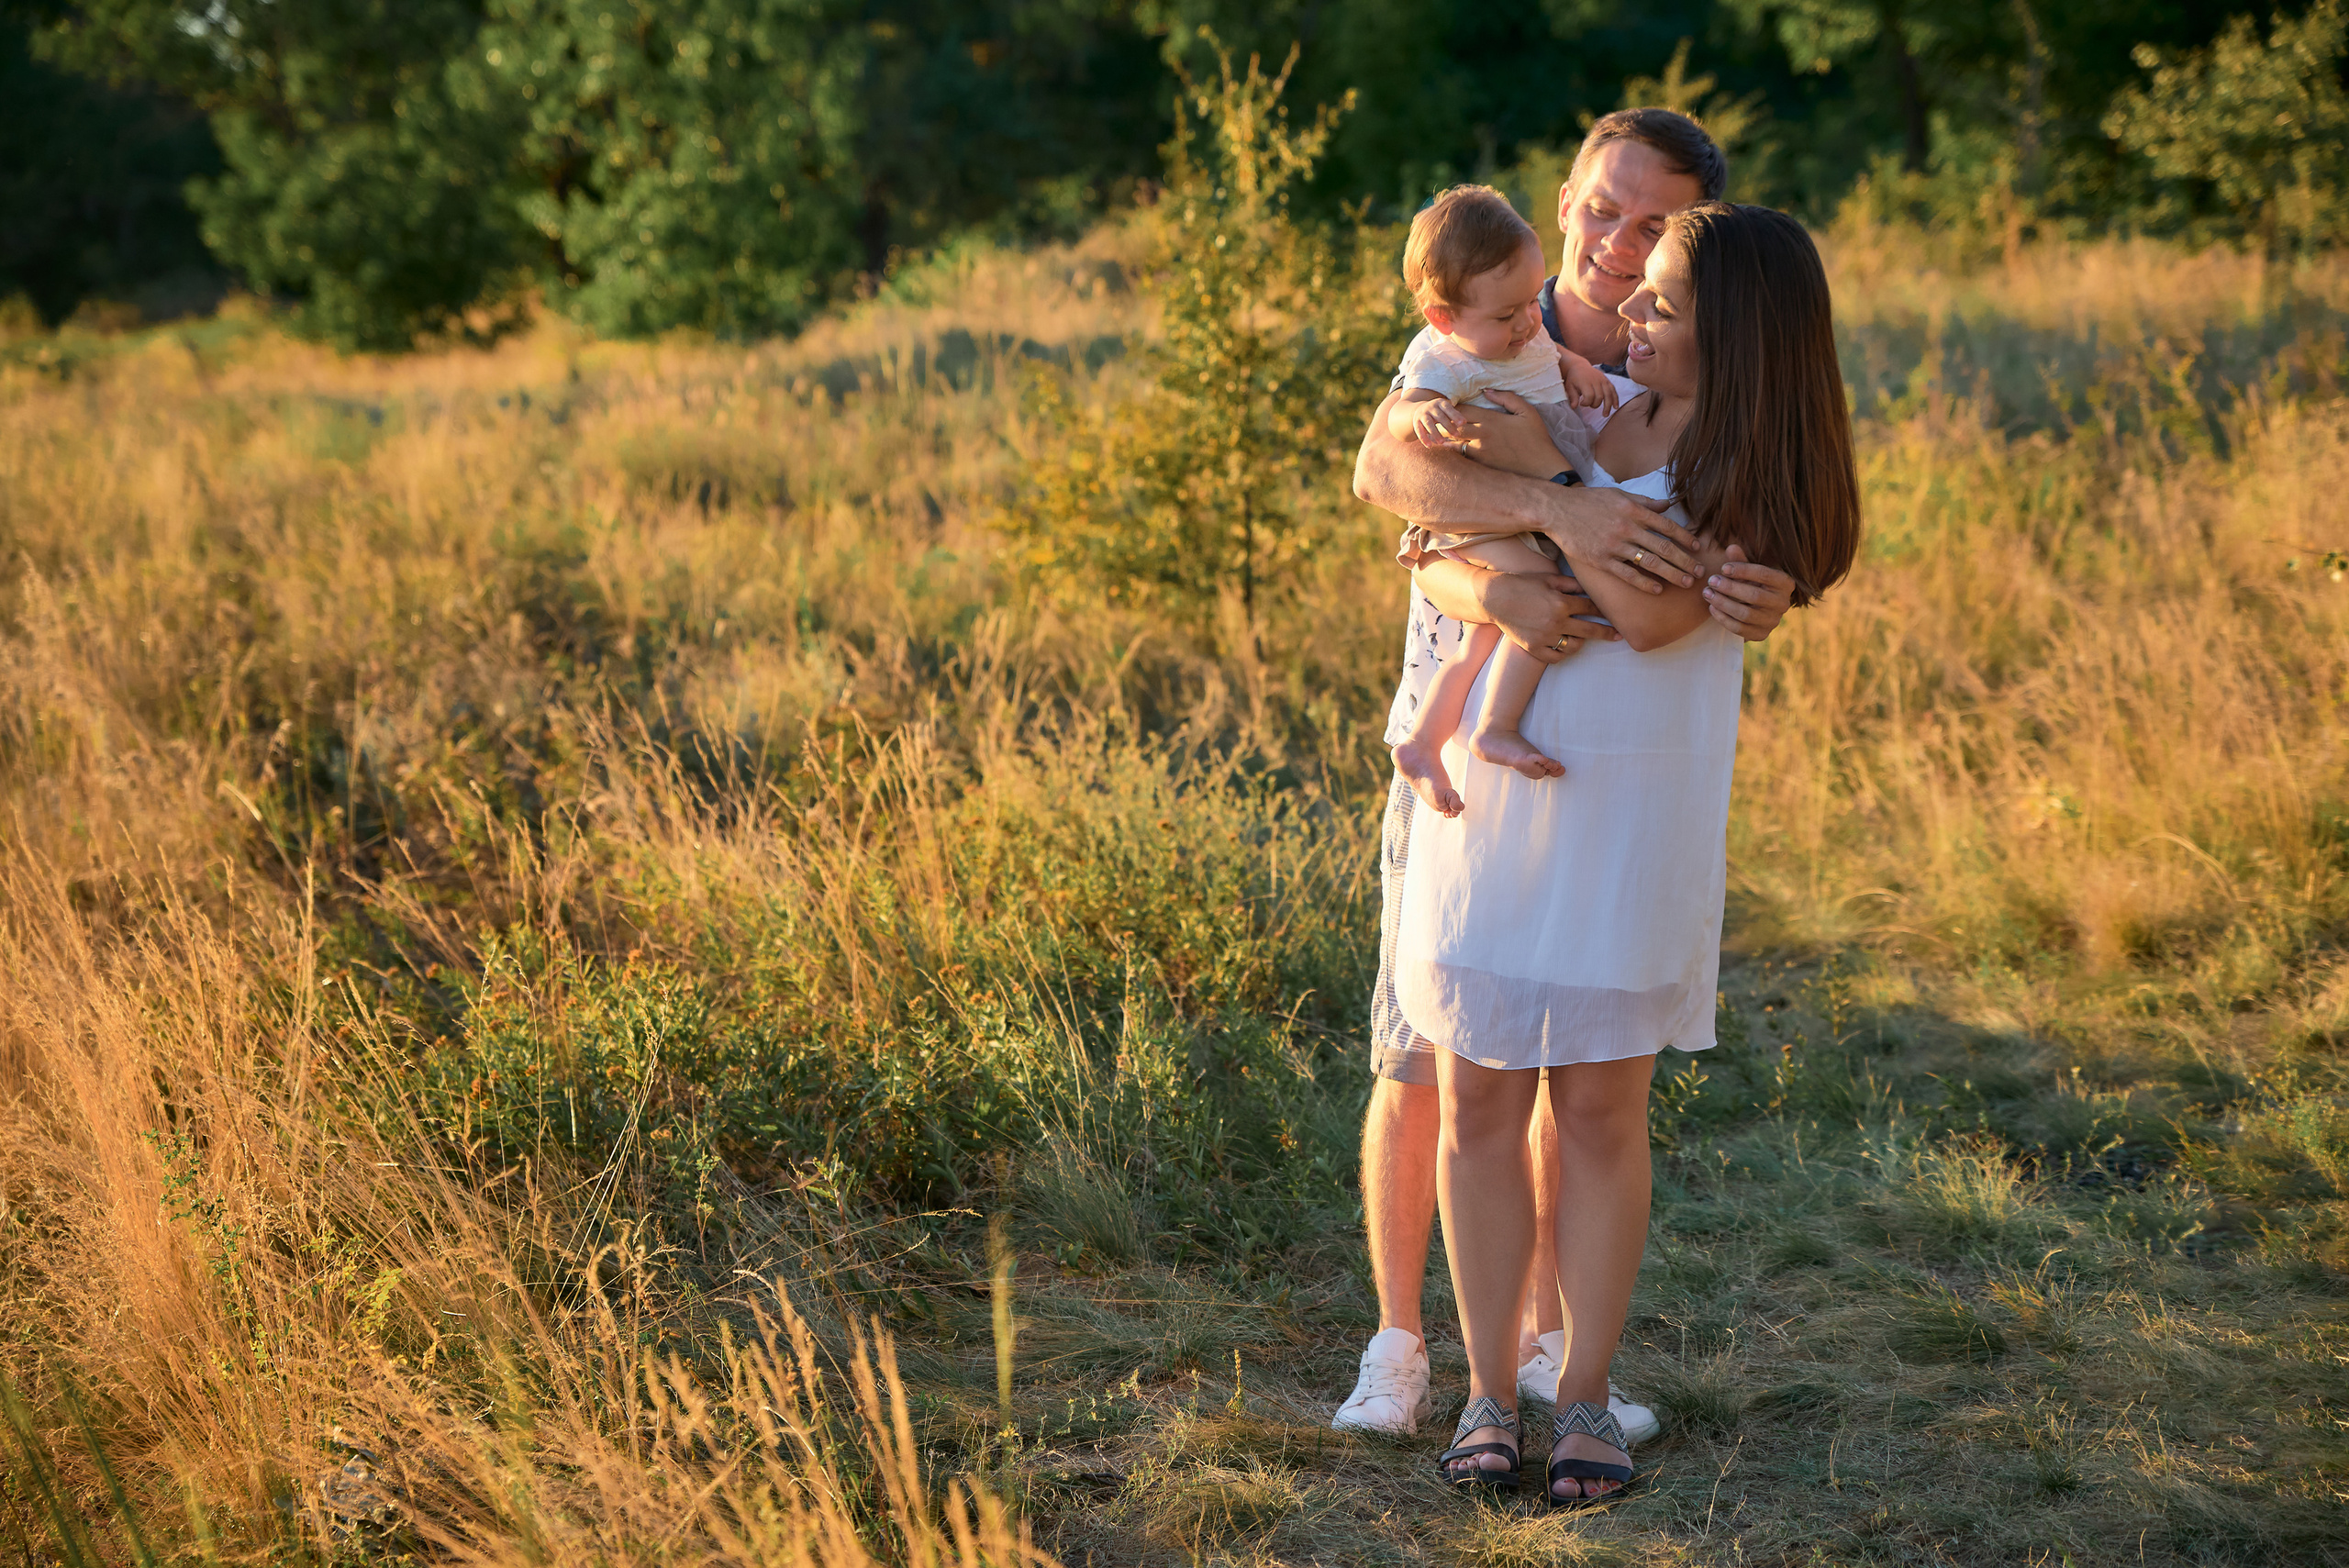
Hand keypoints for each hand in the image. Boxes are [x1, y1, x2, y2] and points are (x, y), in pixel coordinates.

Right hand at [1409, 397, 1467, 449]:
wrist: (1420, 409)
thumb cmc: (1439, 412)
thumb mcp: (1446, 410)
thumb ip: (1455, 415)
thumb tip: (1464, 422)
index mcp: (1440, 403)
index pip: (1448, 409)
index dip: (1455, 416)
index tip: (1462, 423)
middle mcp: (1430, 407)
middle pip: (1440, 417)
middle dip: (1448, 426)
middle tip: (1456, 435)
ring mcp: (1422, 414)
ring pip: (1428, 424)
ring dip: (1435, 433)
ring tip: (1442, 442)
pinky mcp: (1416, 422)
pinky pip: (1419, 430)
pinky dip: (1424, 438)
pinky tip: (1429, 446)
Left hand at [1445, 389, 1570, 480]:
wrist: (1541, 465)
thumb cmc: (1535, 436)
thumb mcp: (1526, 411)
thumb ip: (1506, 398)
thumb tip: (1486, 391)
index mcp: (1491, 420)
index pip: (1462, 410)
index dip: (1452, 407)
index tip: (1449, 406)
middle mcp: (1481, 435)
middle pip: (1452, 426)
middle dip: (1445, 423)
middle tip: (1440, 420)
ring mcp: (1479, 451)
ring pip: (1453, 443)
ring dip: (1447, 438)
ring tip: (1441, 434)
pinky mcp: (1481, 464)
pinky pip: (1461, 456)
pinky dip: (1455, 451)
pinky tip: (1453, 447)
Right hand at [1479, 571, 1620, 662]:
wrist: (1494, 598)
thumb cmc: (1523, 584)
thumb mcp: (1549, 579)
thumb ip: (1571, 584)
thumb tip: (1590, 588)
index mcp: (1562, 602)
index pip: (1591, 608)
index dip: (1603, 610)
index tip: (1613, 614)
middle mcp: (1556, 621)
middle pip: (1590, 630)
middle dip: (1607, 633)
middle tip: (1618, 636)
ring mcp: (1545, 637)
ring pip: (1574, 646)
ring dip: (1582, 642)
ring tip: (1583, 639)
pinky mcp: (1533, 647)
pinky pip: (1555, 657)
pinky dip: (1562, 653)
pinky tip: (1565, 647)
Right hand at [1541, 488, 1701, 593]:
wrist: (1557, 511)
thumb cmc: (1588, 501)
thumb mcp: (1618, 495)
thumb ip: (1644, 502)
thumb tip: (1667, 505)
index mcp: (1634, 510)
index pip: (1667, 526)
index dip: (1684, 538)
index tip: (1697, 548)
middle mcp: (1627, 528)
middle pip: (1663, 548)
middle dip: (1685, 561)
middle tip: (1700, 571)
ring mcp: (1614, 546)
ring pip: (1650, 563)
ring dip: (1672, 574)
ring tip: (1686, 582)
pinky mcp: (1601, 560)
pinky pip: (1627, 574)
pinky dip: (1644, 583)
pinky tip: (1658, 589)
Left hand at [1563, 359, 1619, 415]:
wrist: (1579, 366)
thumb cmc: (1574, 379)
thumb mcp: (1569, 387)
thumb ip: (1573, 397)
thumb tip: (1574, 407)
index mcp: (1586, 382)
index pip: (1589, 396)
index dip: (1586, 403)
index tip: (1581, 403)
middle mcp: (1596, 380)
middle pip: (1599, 397)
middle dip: (1595, 405)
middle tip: (1590, 405)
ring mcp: (1603, 380)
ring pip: (1608, 394)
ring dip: (1608, 406)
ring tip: (1605, 415)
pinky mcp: (1607, 380)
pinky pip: (1613, 390)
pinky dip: (1615, 399)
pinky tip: (1615, 407)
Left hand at [1703, 545, 1794, 639]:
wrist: (1756, 611)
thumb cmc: (1752, 584)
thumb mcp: (1749, 571)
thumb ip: (1741, 560)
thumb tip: (1731, 547)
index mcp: (1785, 583)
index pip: (1764, 574)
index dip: (1743, 570)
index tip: (1723, 568)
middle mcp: (1783, 603)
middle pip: (1755, 595)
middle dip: (1730, 587)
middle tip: (1712, 581)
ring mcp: (1773, 621)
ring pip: (1745, 613)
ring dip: (1723, 603)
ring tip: (1707, 593)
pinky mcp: (1761, 635)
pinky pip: (1739, 628)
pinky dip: (1723, 618)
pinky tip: (1711, 608)